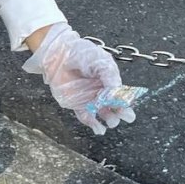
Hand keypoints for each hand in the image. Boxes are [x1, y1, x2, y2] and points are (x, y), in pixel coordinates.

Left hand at [23, 22, 145, 134]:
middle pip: (116, 107)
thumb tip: (116, 92)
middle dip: (121, 113)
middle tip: (123, 115)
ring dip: (110, 119)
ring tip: (110, 121)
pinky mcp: (77, 104)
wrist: (59, 55)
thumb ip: (109, 76)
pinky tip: (99, 130)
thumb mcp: (100, 61)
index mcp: (111, 81)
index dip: (125, 102)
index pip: (122, 95)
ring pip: (104, 114)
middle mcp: (102, 92)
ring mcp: (90, 99)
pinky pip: (86, 117)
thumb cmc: (81, 53)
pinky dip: (94, 124)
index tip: (126, 104)